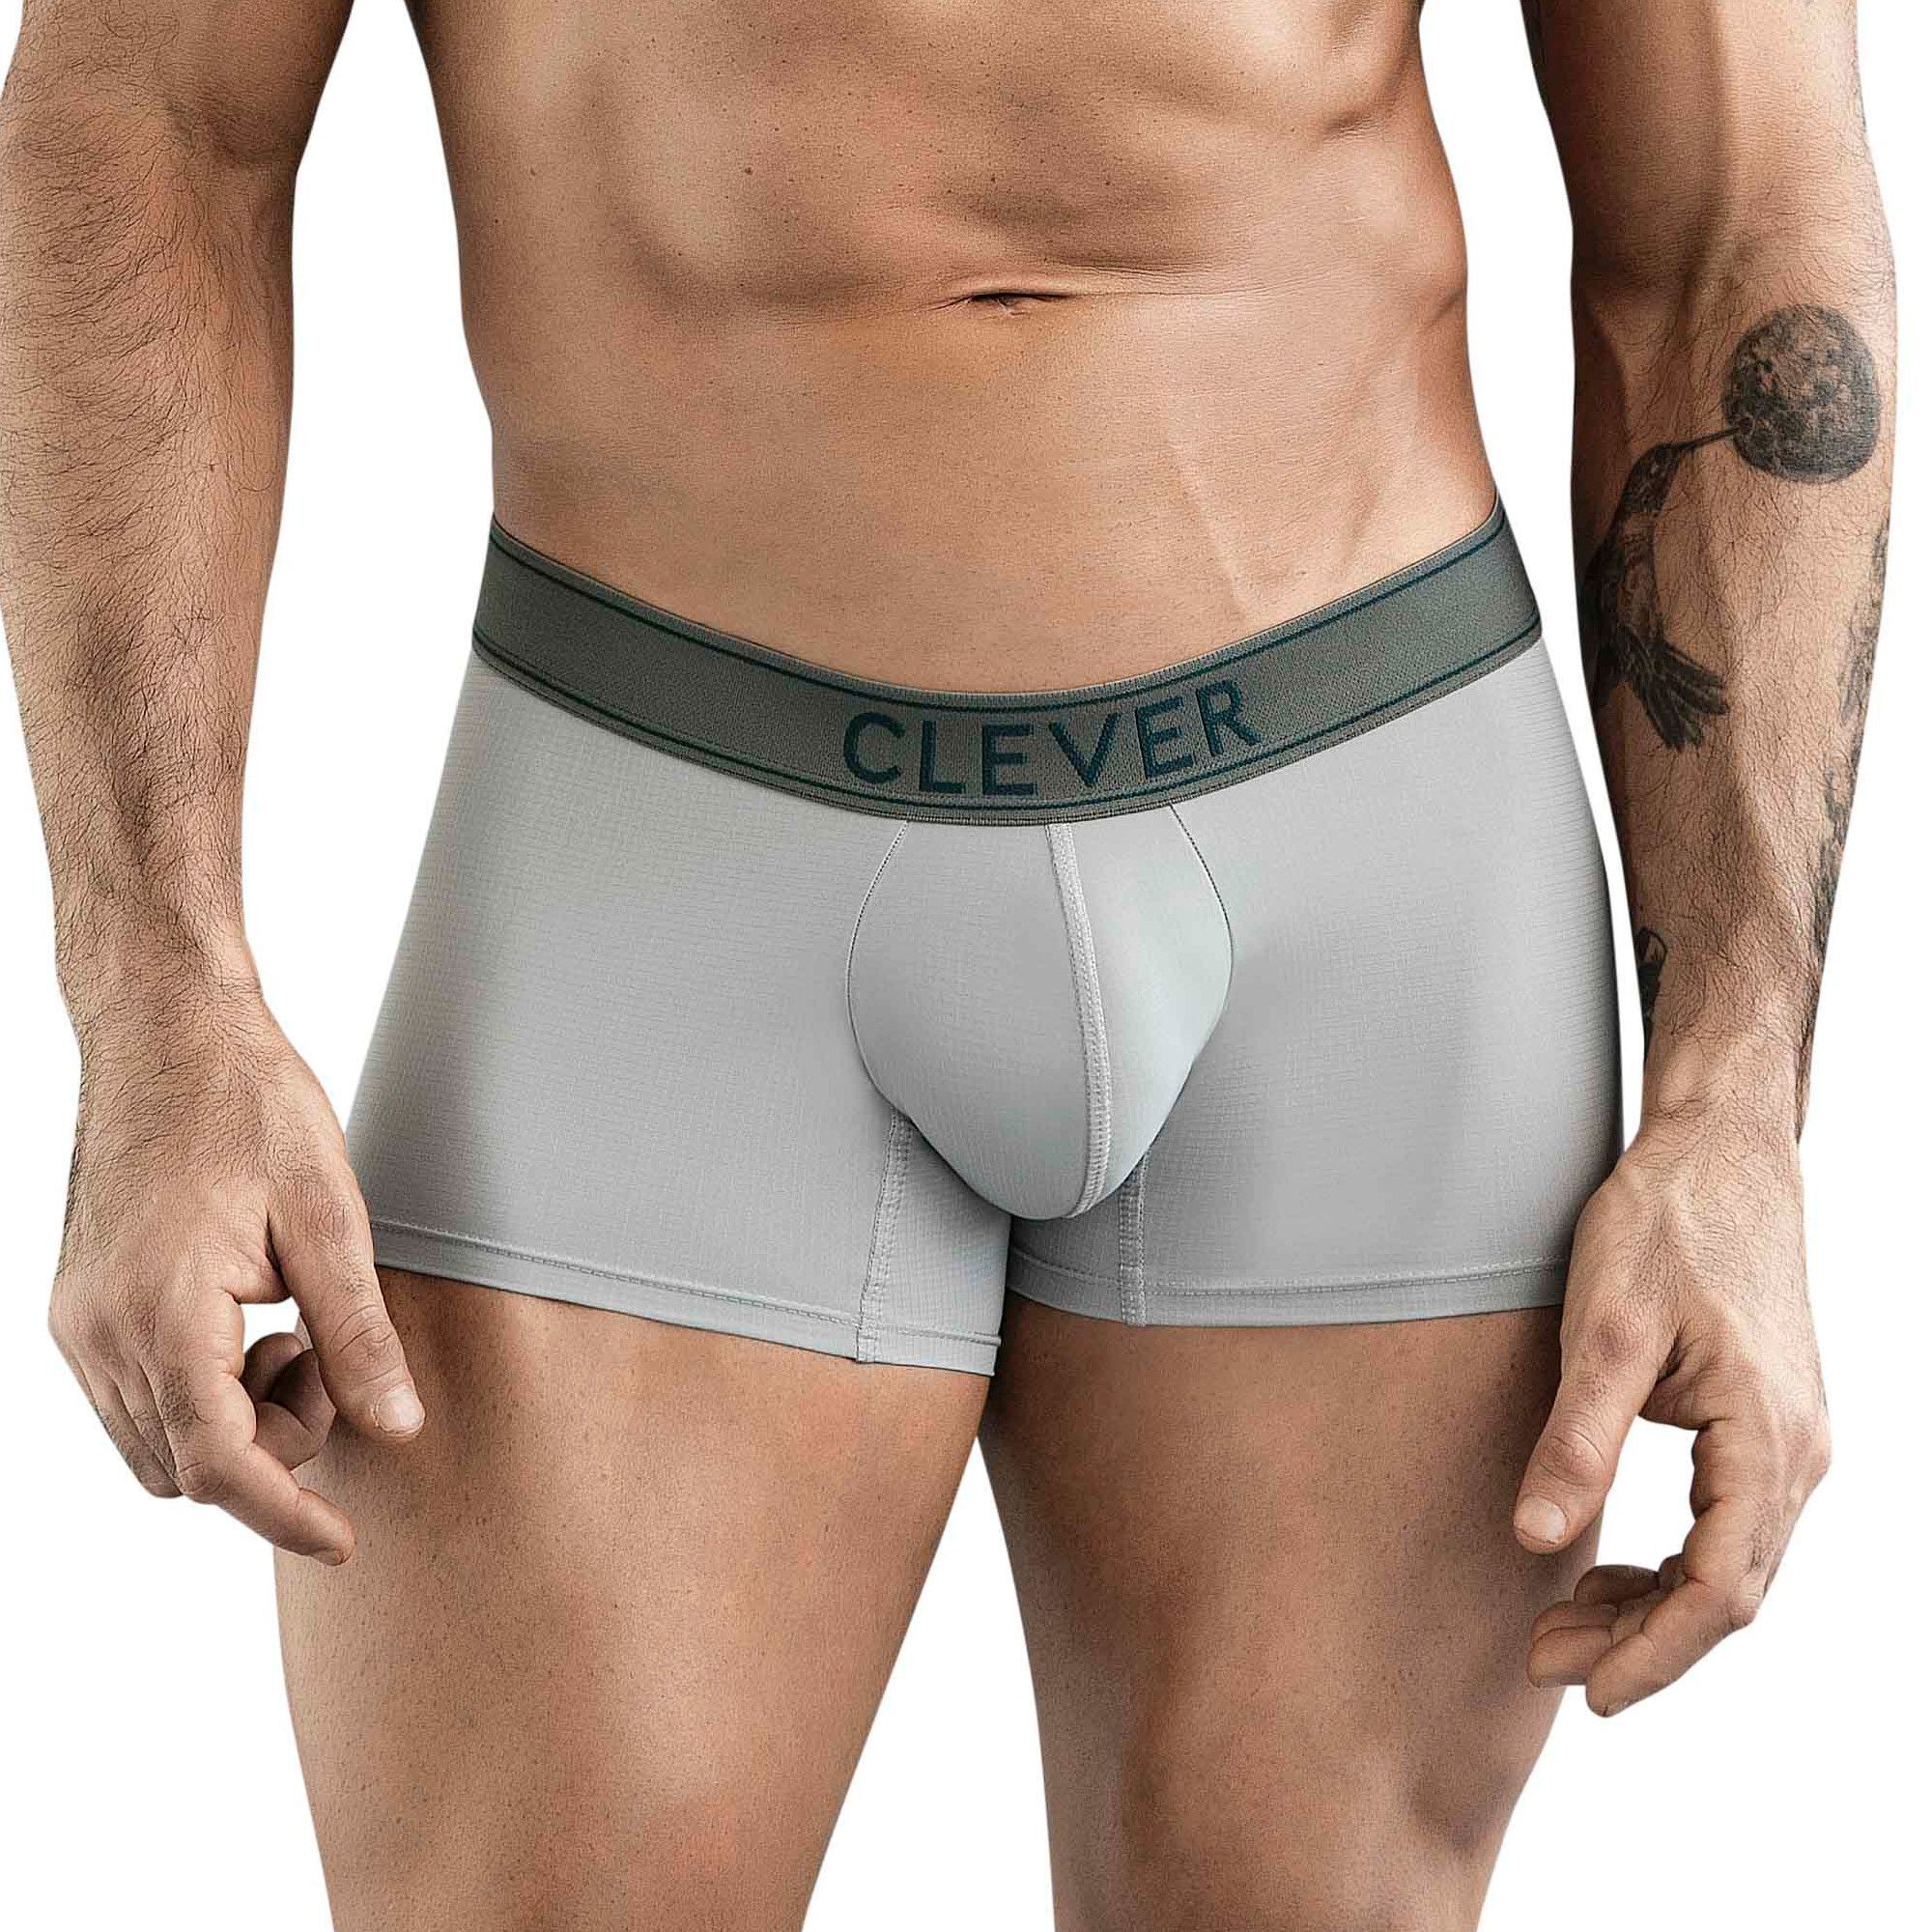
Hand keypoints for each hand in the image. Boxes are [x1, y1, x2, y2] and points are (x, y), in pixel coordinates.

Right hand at [47, 986, 422, 1562]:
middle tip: (327, 1360)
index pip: (221, 1466)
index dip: (286, 1515)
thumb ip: (360, 1332)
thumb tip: (397, 1427)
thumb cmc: (250, 1104)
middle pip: (186, 1469)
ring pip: (157, 1444)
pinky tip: (254, 1323)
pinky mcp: (79, 1307)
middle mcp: (100, 1331)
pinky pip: (137, 1398)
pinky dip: (203, 1393)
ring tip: (295, 1332)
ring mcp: (79, 1321)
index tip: (341, 1539)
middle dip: (272, 1448)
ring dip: (238, 1422)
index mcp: (163, 1311)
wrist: (168, 1030)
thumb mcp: (330, 1215)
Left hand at [1513, 1105, 1829, 1713]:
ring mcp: (1788, 1439)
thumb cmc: (1664, 1225)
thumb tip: (1533, 1538)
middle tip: (1544, 1662)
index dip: (1652, 1653)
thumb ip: (1577, 1436)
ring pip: (1730, 1564)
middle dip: (1640, 1642)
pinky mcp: (1764, 1422)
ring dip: (1650, 1605)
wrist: (1718, 1153)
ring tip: (1561, 1626)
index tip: (1585, 1694)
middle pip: (1727, 1591)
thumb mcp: (1606, 1327)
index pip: (1717, 1589)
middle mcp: (1794, 1452)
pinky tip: (1606, 1567)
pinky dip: (1668, 1561)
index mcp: (1765, 1438)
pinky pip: (1728, 1524)